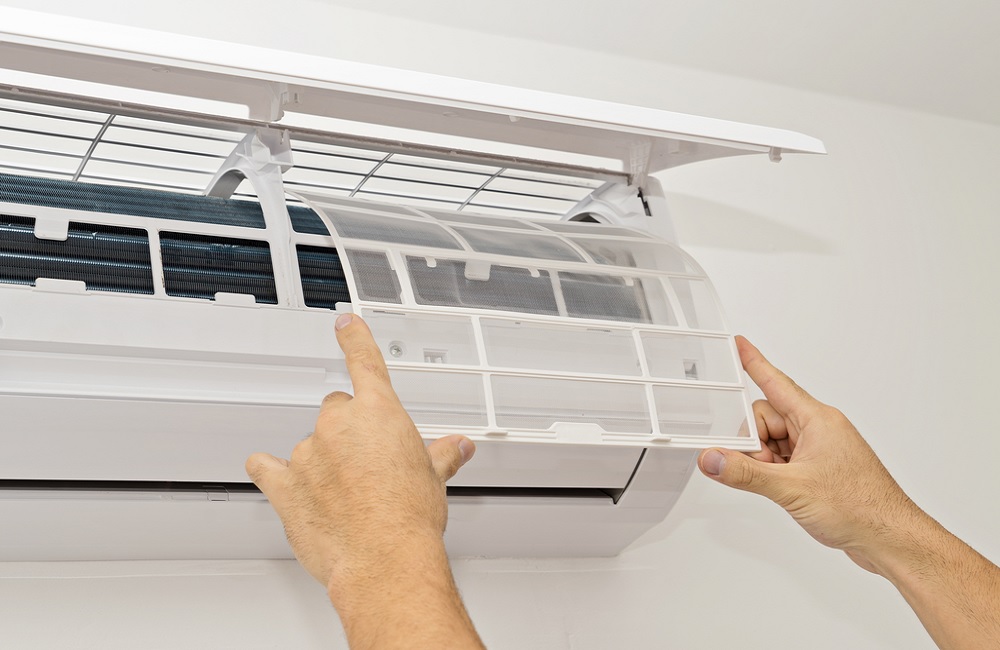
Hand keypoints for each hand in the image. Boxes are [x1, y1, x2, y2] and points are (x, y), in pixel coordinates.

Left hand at [245, 312, 474, 590]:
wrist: (384, 558)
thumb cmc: (410, 518)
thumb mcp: (434, 479)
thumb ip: (442, 455)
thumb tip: (458, 447)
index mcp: (379, 412)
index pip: (365, 363)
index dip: (355, 339)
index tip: (345, 323)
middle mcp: (339, 425)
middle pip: (337, 411)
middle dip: (351, 432)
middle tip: (369, 465)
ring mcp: (309, 453)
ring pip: (310, 444)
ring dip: (322, 460)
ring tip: (345, 496)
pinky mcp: (284, 485)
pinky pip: (267, 468)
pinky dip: (271, 471)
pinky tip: (275, 476)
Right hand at [699, 337, 999, 648]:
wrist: (889, 537)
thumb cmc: (860, 506)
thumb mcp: (790, 488)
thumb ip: (744, 473)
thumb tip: (713, 459)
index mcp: (816, 419)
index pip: (775, 382)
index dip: (753, 362)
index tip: (738, 344)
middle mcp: (819, 429)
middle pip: (766, 418)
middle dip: (753, 441)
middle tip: (757, 465)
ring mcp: (820, 449)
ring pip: (774, 440)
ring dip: (765, 461)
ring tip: (779, 485)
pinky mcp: (820, 468)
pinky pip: (785, 458)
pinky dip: (775, 471)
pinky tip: (783, 489)